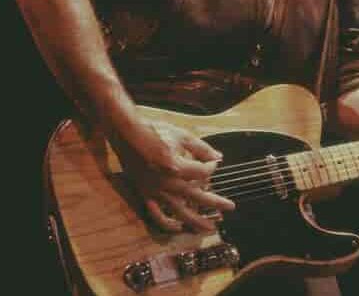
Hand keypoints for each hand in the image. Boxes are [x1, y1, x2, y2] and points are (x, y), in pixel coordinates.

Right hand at [112, 119, 235, 232]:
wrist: (127, 133)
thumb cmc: (154, 131)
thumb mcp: (182, 134)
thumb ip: (202, 148)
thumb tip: (218, 157)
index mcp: (177, 166)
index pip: (204, 173)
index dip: (213, 167)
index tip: (214, 162)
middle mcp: (168, 182)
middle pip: (198, 196)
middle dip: (216, 202)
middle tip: (231, 206)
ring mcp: (156, 190)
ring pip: (179, 212)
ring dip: (196, 221)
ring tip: (209, 228)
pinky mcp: (145, 193)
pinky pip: (157, 215)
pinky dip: (168, 224)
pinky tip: (179, 227)